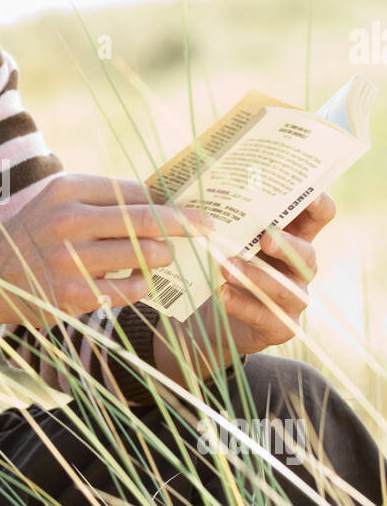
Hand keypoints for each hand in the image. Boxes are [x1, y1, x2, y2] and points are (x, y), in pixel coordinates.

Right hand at [0, 173, 214, 326]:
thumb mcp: (57, 199)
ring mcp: (70, 261)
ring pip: (145, 256)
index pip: (136, 192)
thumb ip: (102, 196)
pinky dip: (140, 285)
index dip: (171, 201)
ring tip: (160, 257)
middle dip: (185, 224)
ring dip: (161, 258)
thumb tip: (162, 196)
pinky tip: (134, 280)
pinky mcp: (74, 296)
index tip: (198, 207)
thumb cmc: (33, 231)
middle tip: (208, 228)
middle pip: (147, 220)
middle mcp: (68, 221)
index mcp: (66, 190)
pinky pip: (130, 290)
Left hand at [154, 192, 335, 380]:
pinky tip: (222, 294)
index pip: (319, 216)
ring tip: (226, 267)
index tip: (305, 193)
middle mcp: (298, 268)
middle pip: (307, 254)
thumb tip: (186, 178)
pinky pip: (267, 317)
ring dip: (258, 276)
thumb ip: (219, 213)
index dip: (318, 204)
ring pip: (287, 288)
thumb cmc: (218, 264)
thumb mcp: (221, 237)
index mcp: (291, 236)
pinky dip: (243, 305)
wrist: (209, 318)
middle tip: (264, 237)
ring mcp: (292, 299)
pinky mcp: (278, 326)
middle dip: (287, 245)